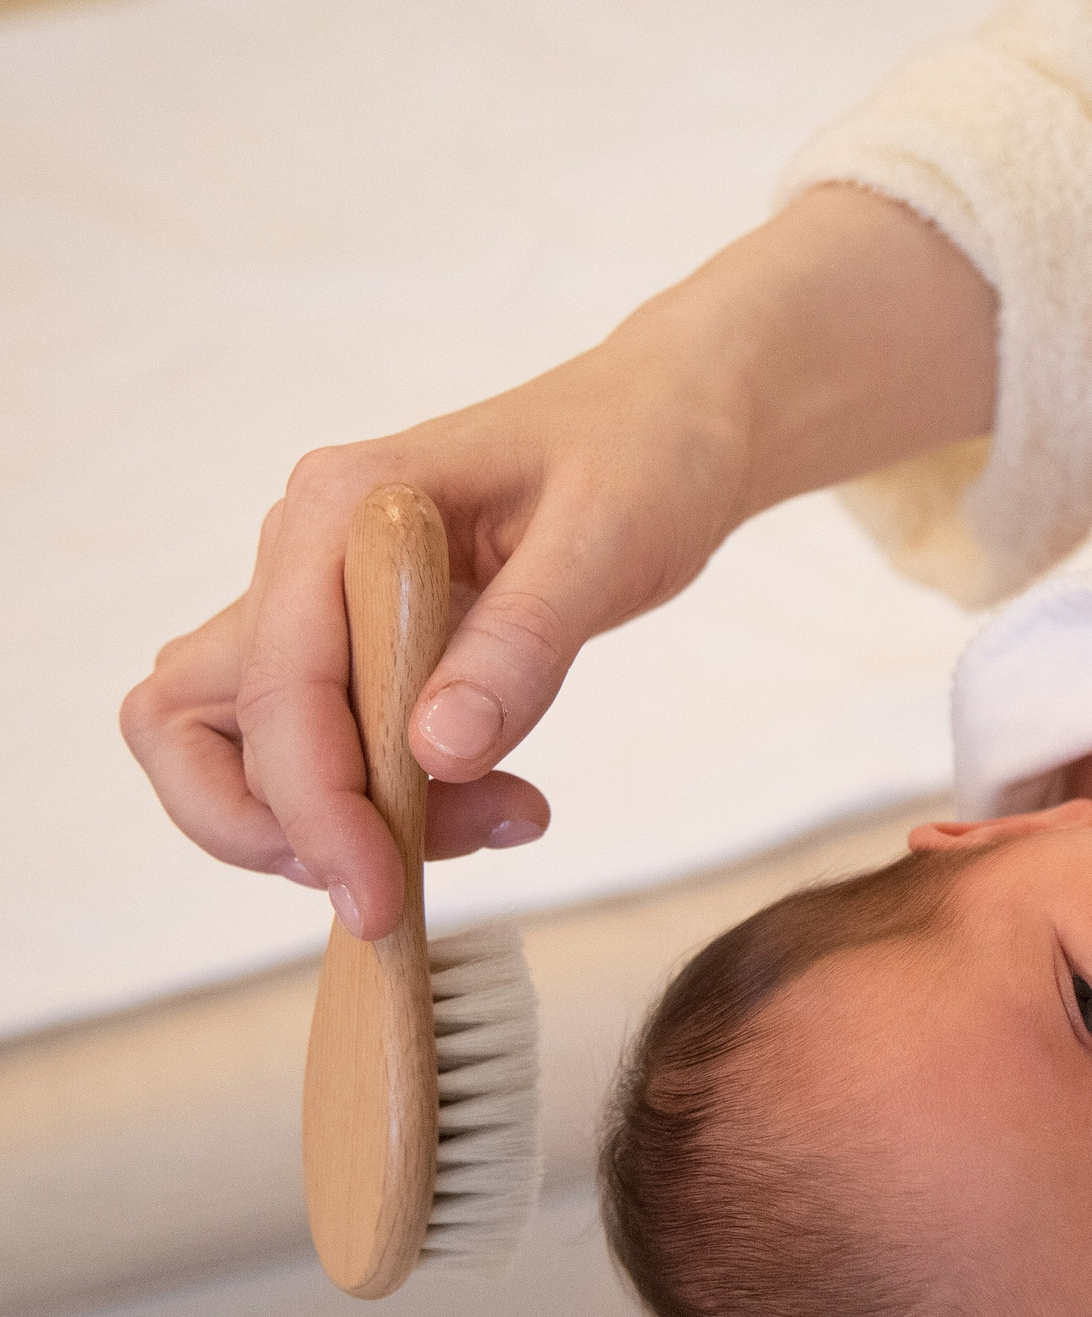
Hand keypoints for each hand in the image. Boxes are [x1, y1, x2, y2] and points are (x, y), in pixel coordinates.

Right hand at [120, 186, 995, 938]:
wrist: (673, 426)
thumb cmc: (647, 459)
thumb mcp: (612, 541)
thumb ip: (524, 641)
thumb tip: (435, 753)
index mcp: (343, 505)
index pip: (276, 679)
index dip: (312, 802)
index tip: (381, 890)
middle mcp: (302, 550)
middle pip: (194, 721)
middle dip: (282, 824)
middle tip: (405, 878)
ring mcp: (317, 599)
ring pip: (240, 746)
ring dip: (333, 822)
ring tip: (499, 819)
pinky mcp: (354, 644)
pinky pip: (316, 748)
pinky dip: (376, 802)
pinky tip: (493, 800)